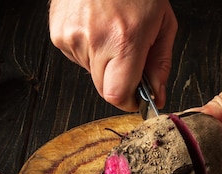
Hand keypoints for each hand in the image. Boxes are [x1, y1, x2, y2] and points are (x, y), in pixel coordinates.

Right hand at [49, 0, 177, 110]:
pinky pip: (76, 56)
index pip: (117, 95)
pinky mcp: (58, 33)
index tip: (136, 97)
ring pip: (91, 72)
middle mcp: (95, 40)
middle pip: (103, 89)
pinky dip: (88, 50)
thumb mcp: (163, 24)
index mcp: (125, 40)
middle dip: (119, 82)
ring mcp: (72, 36)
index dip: (128, 101)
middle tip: (129, 59)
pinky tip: (96, 28)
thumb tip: (157, 95)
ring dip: (103, 62)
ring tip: (112, 33)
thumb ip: (160, 65)